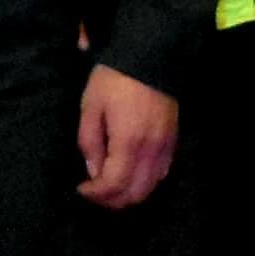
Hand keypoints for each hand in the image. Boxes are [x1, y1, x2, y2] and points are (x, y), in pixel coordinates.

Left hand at [77, 65, 179, 208]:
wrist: (151, 55)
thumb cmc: (114, 80)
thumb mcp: (91, 107)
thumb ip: (90, 142)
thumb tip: (93, 171)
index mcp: (128, 143)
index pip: (113, 185)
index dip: (95, 194)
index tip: (81, 188)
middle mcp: (151, 151)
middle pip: (134, 194)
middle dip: (112, 200)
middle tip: (95, 192)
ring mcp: (166, 147)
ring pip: (151, 187)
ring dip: (129, 193)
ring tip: (111, 185)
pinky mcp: (174, 141)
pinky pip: (162, 173)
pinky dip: (145, 181)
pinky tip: (131, 173)